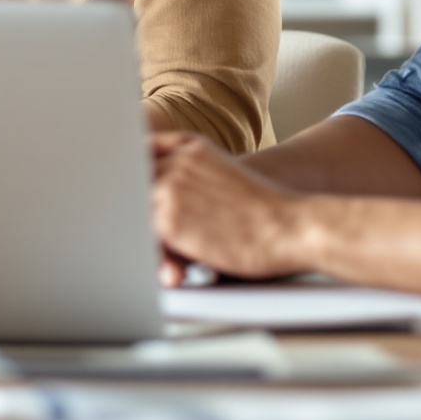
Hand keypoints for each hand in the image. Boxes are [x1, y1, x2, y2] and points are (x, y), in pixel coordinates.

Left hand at [147, 132, 318, 282]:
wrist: (292, 226)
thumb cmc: (267, 211)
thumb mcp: (225, 174)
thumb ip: (191, 176)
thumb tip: (154, 203)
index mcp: (190, 147)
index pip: (141, 154)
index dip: (135, 179)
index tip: (128, 195)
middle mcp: (176, 162)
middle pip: (134, 186)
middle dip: (136, 212)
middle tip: (137, 235)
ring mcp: (170, 189)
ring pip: (138, 214)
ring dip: (150, 240)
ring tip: (170, 262)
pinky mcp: (170, 221)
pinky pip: (147, 241)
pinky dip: (158, 259)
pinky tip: (177, 272)